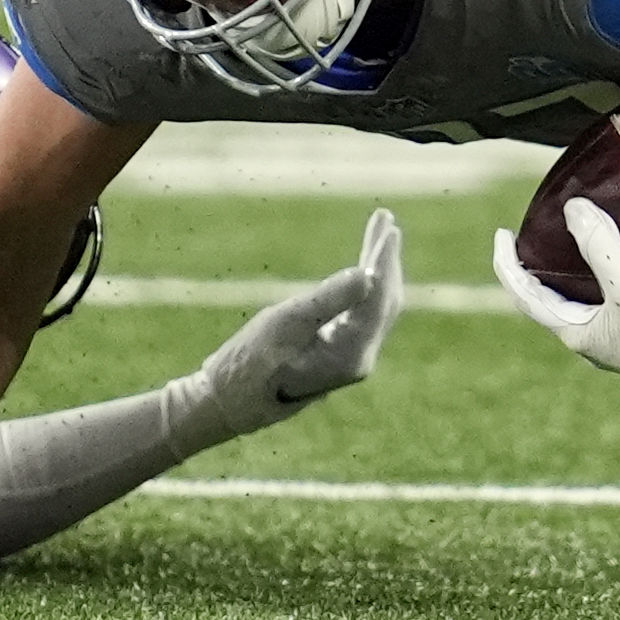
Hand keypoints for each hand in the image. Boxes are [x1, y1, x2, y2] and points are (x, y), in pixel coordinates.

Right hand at [174, 207, 402, 441]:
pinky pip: (363, 311)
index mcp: (350, 356)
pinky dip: (366, 283)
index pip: (378, 300)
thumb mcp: (284, 325)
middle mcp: (359, 359)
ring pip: (377, 305)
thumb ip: (326, 300)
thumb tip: (366, 274)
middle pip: (385, 300)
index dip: (383, 261)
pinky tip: (365, 264)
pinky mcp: (342, 352)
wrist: (231, 401)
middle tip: (386, 219)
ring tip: (381, 229)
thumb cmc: (248, 364)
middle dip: (386, 259)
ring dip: (379, 267)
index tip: (388, 228)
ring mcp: (353, 358)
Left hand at [490, 199, 619, 407]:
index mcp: (582, 337)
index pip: (528, 299)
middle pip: (558, 303)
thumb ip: (597, 244)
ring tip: (582, 245)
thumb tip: (573, 210)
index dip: (509, 266)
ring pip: (593, 304)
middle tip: (540, 240)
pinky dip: (615, 278)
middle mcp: (601, 345)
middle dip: (544, 272)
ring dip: (582, 276)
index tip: (501, 235)